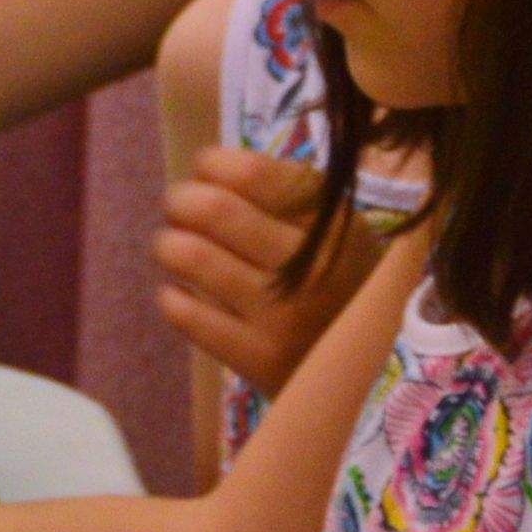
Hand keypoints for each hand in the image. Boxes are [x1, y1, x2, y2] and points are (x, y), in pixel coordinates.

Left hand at [155, 144, 385, 400]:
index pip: (248, 172)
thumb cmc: (337, 280)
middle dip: (181, 201)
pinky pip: (183, 311)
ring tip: (177, 249)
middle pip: (211, 208)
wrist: (362, 366)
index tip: (207, 174)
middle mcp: (312, 267)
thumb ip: (282, 190)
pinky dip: (172, 295)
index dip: (211, 165)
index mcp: (332, 223)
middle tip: (180, 210)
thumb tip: (204, 167)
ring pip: (189, 255)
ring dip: (169, 244)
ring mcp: (285, 317)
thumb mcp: (334, 227)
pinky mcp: (258, 359)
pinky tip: (185, 294)